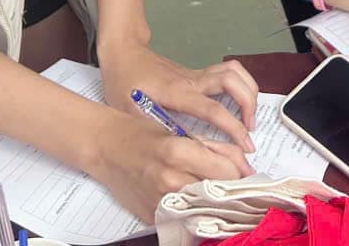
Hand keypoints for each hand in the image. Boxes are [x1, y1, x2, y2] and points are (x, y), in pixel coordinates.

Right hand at [90, 108, 250, 222]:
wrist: (105, 148)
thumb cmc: (142, 133)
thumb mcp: (180, 132)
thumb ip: (212, 148)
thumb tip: (243, 165)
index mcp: (178, 151)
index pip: (227, 171)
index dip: (239, 170)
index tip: (243, 170)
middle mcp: (169, 179)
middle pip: (219, 192)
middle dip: (230, 187)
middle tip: (234, 182)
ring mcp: (159, 201)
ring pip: (205, 208)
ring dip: (213, 200)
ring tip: (215, 189)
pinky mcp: (153, 216)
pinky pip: (184, 217)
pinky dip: (193, 210)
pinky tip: (194, 199)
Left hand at [98, 40, 258, 152]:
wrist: (123, 53)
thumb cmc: (123, 82)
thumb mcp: (129, 112)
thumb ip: (153, 131)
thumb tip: (177, 152)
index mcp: (176, 93)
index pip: (213, 108)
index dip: (233, 127)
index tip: (244, 144)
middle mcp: (192, 80)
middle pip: (232, 80)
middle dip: (249, 103)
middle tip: (250, 129)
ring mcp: (196, 74)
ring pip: (234, 70)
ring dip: (249, 90)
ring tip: (250, 115)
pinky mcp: (197, 73)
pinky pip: (228, 72)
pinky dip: (241, 83)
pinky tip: (239, 101)